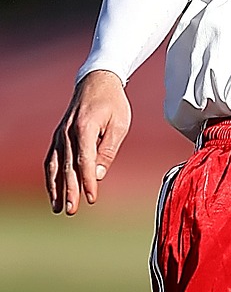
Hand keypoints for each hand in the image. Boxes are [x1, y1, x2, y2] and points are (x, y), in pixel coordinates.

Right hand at [44, 70, 131, 214]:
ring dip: (56, 188)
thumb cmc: (112, 103)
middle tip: (72, 210)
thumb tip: (99, 174)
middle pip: (67, 166)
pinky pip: (51, 159)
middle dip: (70, 190)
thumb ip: (108, 150)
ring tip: (58, 207)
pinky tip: (55, 191)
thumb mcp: (119, 125)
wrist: (96, 81)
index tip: (92, 198)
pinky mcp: (58, 136)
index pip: (85, 160)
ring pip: (55, 165)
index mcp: (85, 127)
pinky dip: (51, 176)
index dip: (88, 181)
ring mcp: (60, 134)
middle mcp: (68, 132)